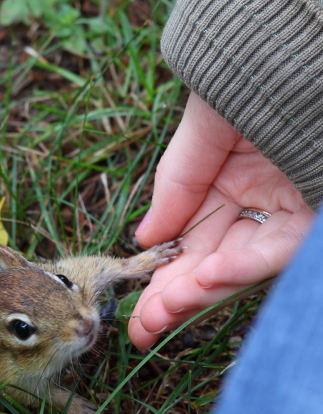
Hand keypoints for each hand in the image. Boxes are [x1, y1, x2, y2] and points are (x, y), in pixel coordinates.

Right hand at [128, 93, 314, 348]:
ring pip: (243, 266)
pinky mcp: (313, 216)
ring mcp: (289, 211)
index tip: (138, 314)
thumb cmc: (249, 82)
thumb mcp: (200, 133)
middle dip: (177, 299)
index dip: (163, 280)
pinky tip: (209, 277)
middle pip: (213, 264)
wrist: (296, 53)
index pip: (190, 246)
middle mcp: (259, 205)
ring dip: (204, 291)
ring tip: (166, 309)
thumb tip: (145, 239)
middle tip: (144, 329)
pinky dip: (245, 265)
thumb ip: (175, 186)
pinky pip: (280, 250)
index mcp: (227, 185)